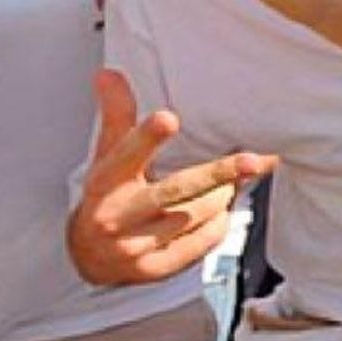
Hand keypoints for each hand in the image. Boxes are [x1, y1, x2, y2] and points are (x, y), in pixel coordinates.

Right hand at [68, 70, 275, 285]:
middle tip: (252, 160)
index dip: (147, 137)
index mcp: (106, 180)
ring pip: (196, 215)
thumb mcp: (107, 156)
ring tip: (230, 183)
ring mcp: (135, 245)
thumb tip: (107, 72)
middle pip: (175, 189)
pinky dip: (218, 224)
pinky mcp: (154, 268)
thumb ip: (115, 115)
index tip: (169, 118)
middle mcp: (117, 214)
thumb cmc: (108, 194)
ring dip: (221, 197)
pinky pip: (202, 242)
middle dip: (217, 174)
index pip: (126, 153)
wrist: (89, 258)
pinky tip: (221, 211)